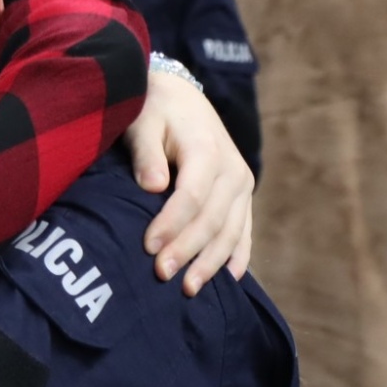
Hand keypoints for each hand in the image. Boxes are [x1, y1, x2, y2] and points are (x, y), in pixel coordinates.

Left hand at [125, 72, 253, 294]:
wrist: (179, 97)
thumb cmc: (153, 110)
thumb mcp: (143, 121)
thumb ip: (146, 153)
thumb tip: (153, 186)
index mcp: (207, 149)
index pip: (191, 196)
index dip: (171, 224)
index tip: (148, 248)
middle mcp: (232, 170)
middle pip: (212, 219)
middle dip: (188, 250)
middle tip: (162, 275)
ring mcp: (241, 184)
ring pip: (231, 230)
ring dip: (212, 262)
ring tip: (190, 289)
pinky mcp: (241, 195)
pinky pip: (244, 230)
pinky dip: (237, 255)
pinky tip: (229, 281)